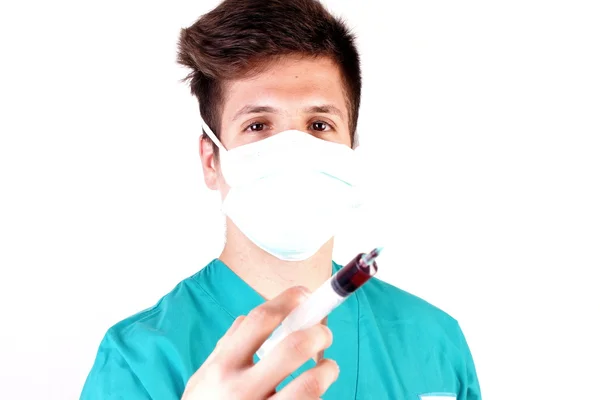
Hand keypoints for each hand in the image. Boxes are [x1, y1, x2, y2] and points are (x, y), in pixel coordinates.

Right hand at [181, 286, 338, 399]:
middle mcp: (240, 391)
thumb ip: (226, 349)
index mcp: (221, 369)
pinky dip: (318, 396)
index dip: (287, 301)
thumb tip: (250, 320)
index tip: (303, 294)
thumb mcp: (203, 380)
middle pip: (293, 347)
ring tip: (327, 368)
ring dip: (327, 371)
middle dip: (318, 333)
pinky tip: (314, 394)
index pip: (259, 320)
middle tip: (324, 333)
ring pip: (312, 385)